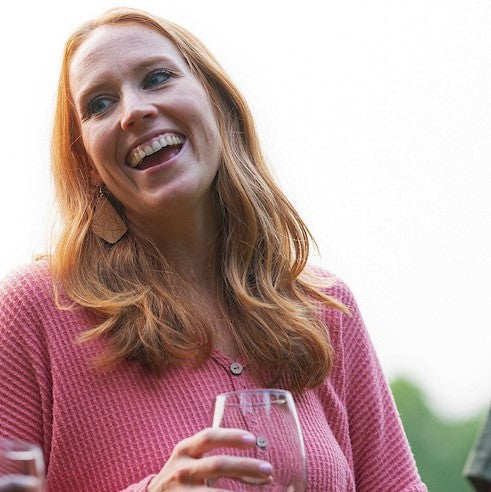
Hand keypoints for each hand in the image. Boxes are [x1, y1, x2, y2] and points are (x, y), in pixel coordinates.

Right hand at [147, 428, 272, 490]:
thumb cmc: (182, 473)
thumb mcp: (189, 458)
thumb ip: (214, 456)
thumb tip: (257, 465)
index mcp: (185, 449)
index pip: (209, 437)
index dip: (231, 436)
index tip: (252, 439)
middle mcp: (183, 469)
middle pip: (218, 465)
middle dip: (245, 466)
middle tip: (268, 468)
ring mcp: (183, 490)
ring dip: (242, 490)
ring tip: (265, 485)